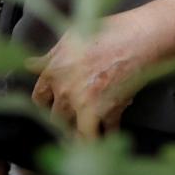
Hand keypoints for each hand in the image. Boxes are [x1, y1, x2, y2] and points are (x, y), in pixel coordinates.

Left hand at [32, 12, 157, 137]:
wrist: (142, 39)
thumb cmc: (111, 32)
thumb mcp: (73, 36)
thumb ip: (51, 56)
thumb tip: (33, 65)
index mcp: (53, 72)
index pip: (39, 98)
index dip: (46, 104)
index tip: (52, 107)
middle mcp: (65, 92)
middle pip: (56, 118)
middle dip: (63, 121)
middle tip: (70, 123)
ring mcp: (86, 105)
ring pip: (75, 132)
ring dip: (79, 137)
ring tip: (83, 141)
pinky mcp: (108, 112)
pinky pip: (102, 134)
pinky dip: (105, 137)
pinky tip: (108, 138)